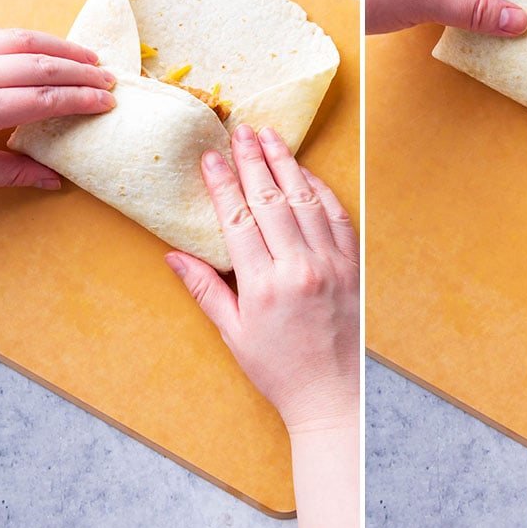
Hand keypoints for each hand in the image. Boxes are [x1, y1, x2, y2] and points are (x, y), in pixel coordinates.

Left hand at [0, 28, 115, 188]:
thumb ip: (11, 172)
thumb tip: (53, 179)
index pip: (45, 98)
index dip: (80, 98)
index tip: (106, 102)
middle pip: (40, 65)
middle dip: (80, 71)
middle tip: (107, 78)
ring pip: (22, 40)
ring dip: (61, 47)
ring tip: (89, 57)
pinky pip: (1, 34)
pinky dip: (31, 39)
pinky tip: (49, 47)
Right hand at [164, 125, 358, 431]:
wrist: (334, 397)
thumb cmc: (279, 370)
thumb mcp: (233, 333)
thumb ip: (205, 289)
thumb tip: (173, 255)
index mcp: (264, 286)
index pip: (238, 220)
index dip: (223, 184)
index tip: (211, 157)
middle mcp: (300, 268)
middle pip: (271, 200)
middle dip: (253, 161)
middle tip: (240, 130)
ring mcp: (331, 264)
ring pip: (305, 200)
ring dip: (286, 165)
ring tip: (270, 137)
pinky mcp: (353, 266)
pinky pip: (337, 217)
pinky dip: (320, 190)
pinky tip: (305, 172)